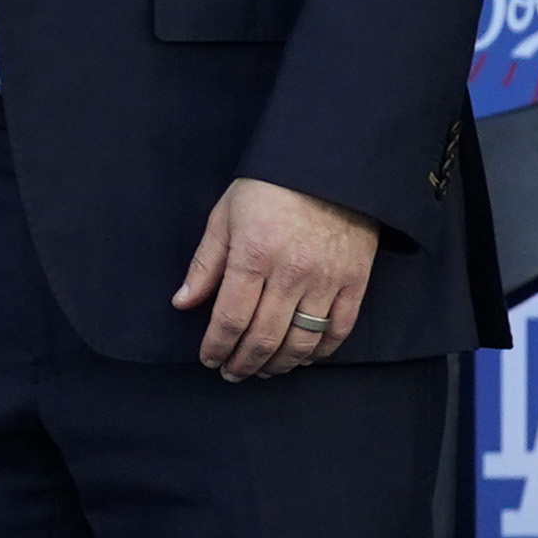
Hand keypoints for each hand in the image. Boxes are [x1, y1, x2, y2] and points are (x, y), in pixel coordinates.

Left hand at [170, 176, 374, 380]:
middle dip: (243, 363)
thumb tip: (182, 302)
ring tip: (263, 370)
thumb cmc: (270, 187)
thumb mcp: (226, 216)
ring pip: (301, 341)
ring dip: (279, 364)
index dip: (217, 346)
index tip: (209, 359)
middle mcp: (291, 273)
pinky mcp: (355, 281)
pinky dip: (319, 352)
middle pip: (264, 337)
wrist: (330, 165)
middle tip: (232, 372)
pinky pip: (338, 330)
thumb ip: (205, 263)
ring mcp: (326, 280)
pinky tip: (303, 358)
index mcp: (253, 255)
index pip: (230, 318)